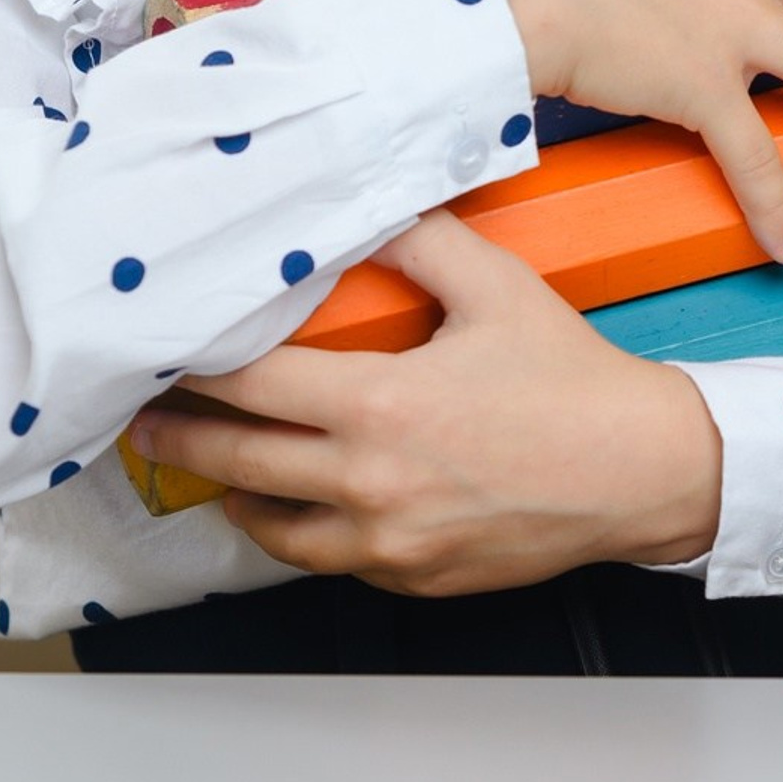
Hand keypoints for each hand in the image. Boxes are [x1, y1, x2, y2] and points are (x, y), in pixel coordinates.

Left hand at [125, 210, 724, 593]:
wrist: (642, 472)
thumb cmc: (574, 381)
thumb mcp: (498, 286)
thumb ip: (420, 240)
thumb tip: (367, 203)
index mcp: (380, 403)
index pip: (252, 382)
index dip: (195, 366)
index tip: (160, 351)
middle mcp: (370, 480)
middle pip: (237, 461)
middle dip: (178, 436)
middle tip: (140, 418)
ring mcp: (387, 541)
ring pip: (269, 526)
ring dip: (225, 496)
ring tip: (199, 469)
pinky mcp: (411, 577)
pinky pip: (326, 559)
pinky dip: (293, 532)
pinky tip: (284, 509)